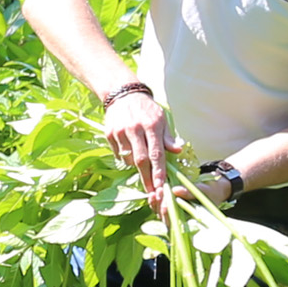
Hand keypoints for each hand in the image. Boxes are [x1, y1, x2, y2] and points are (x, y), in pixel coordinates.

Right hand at [103, 85, 175, 210]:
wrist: (122, 94)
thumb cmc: (146, 109)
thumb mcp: (161, 118)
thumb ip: (168, 136)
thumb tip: (178, 150)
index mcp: (151, 125)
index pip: (156, 153)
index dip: (158, 172)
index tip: (161, 187)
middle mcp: (135, 129)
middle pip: (141, 160)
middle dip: (147, 178)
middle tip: (152, 192)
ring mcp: (120, 132)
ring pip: (129, 159)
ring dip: (136, 165)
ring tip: (141, 158)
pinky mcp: (109, 134)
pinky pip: (118, 153)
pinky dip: (126, 156)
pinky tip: (130, 148)